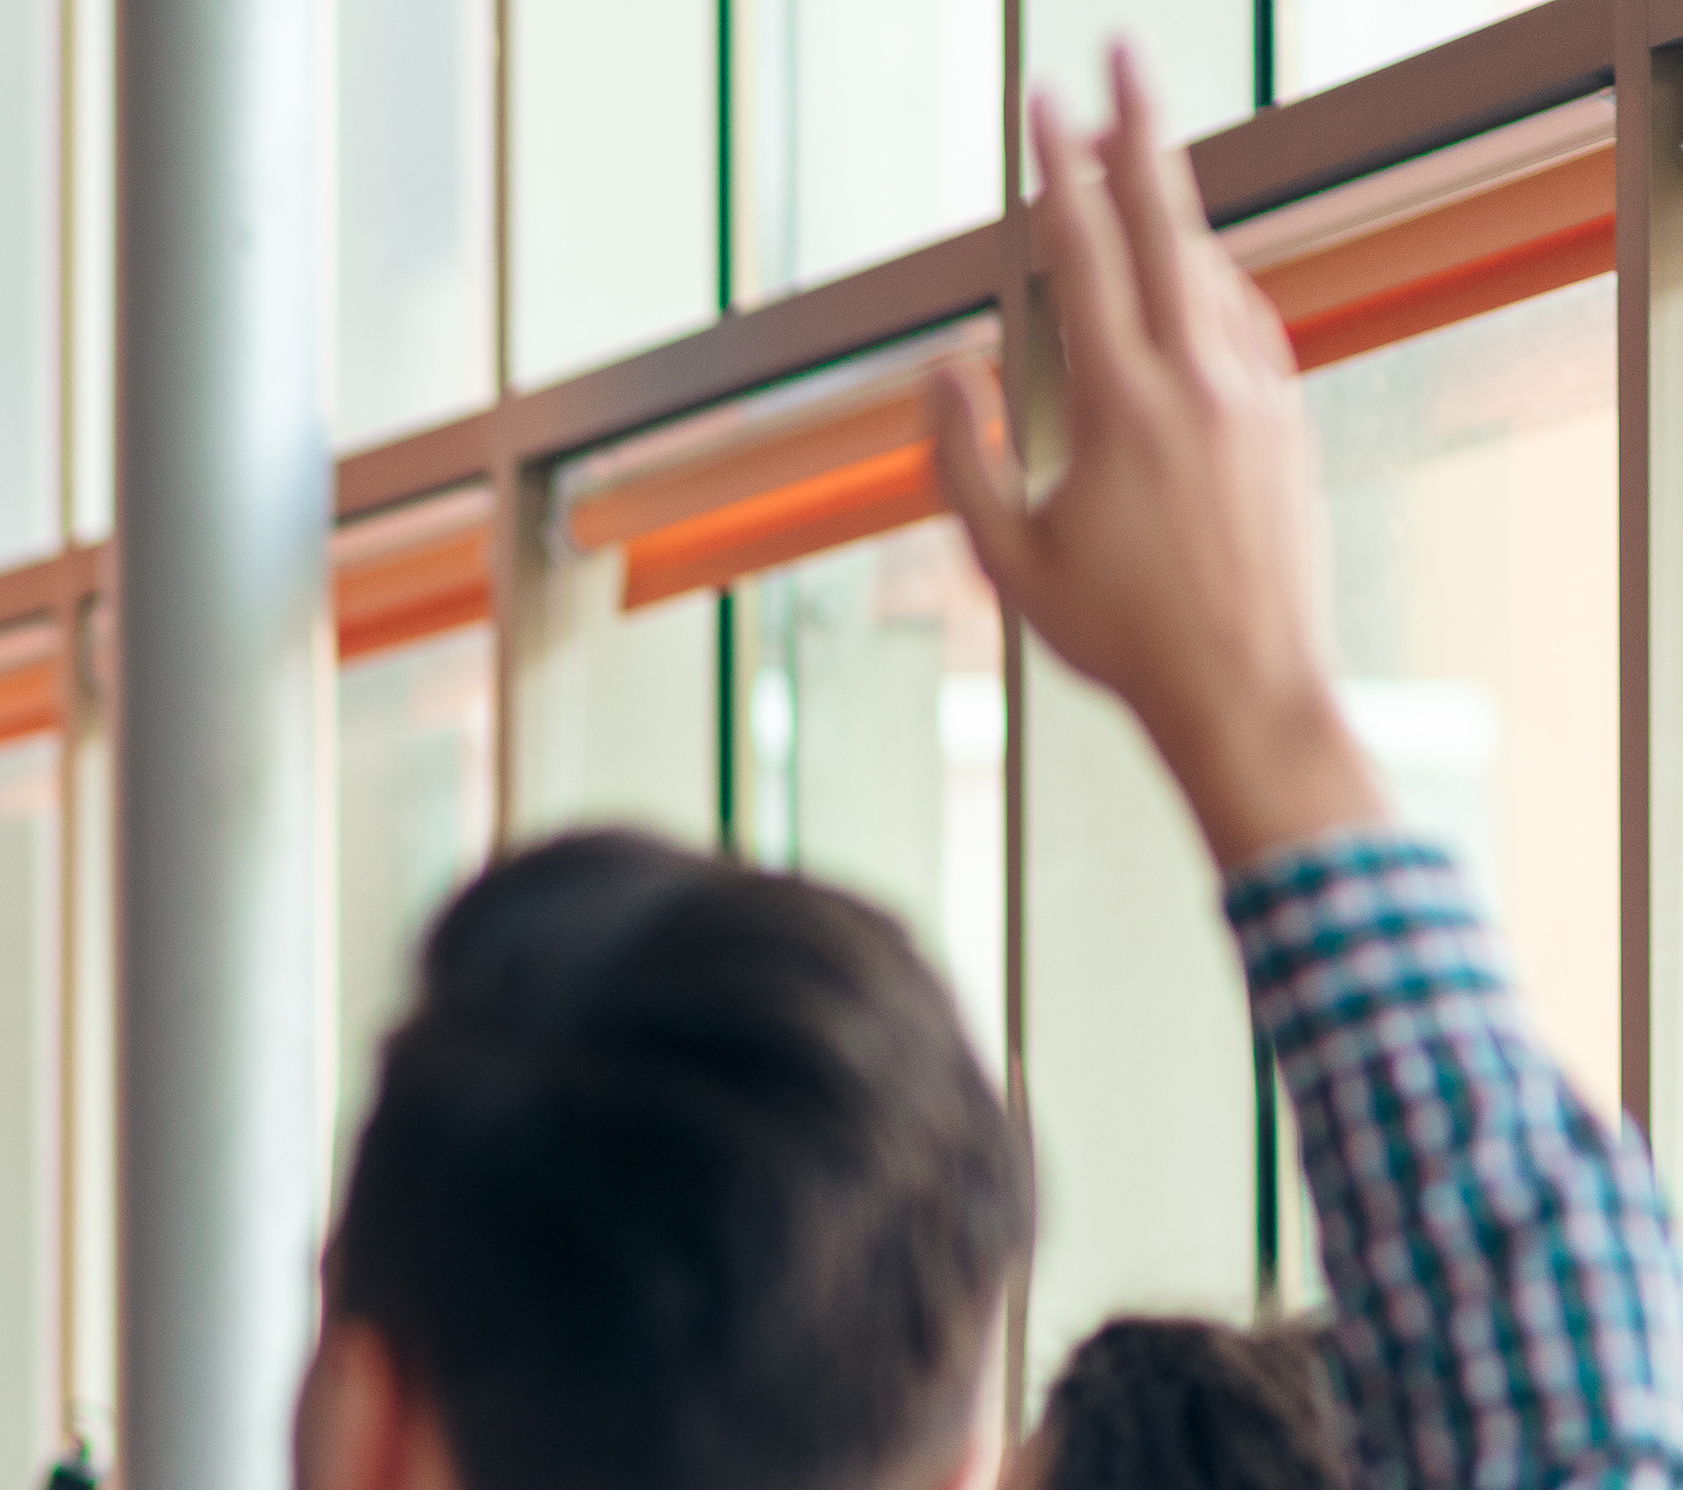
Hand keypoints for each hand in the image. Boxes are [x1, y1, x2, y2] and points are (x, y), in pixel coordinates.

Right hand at [927, 44, 1377, 868]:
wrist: (1246, 686)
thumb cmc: (1119, 636)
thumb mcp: (1007, 561)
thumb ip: (963, 457)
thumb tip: (944, 370)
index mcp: (1121, 404)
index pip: (1083, 254)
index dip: (1059, 171)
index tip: (1045, 106)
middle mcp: (1198, 377)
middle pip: (1166, 220)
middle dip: (1140, 129)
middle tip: (1123, 54)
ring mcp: (1253, 391)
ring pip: (1209, 265)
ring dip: (1171, 203)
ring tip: (1142, 158)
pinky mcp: (1284, 417)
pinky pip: (1244, 318)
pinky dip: (1211, 277)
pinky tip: (1194, 268)